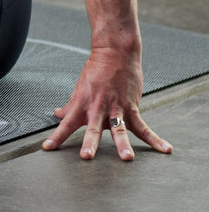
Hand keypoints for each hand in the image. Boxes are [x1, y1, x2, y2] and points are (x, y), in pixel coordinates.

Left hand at [41, 45, 172, 159]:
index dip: (56, 137)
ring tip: (127, 158)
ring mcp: (115, 108)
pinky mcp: (131, 107)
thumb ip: (70, 105)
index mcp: (82, 105)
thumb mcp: (79, 88)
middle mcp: (97, 108)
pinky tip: (165, 149)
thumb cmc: (96, 71)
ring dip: (123, 144)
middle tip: (86, 156)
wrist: (114, 53)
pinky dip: (155, 139)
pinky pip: (144, 126)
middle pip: (92, 129)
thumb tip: (58, 114)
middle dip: (89, 143)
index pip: (65, 124)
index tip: (47, 148)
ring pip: (119, 129)